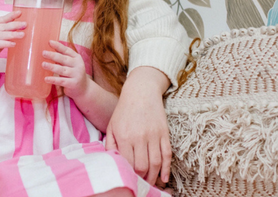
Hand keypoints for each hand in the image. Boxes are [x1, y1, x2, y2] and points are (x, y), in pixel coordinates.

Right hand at [0, 11, 24, 68]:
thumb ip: (5, 32)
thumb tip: (18, 28)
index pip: (2, 19)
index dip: (11, 15)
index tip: (20, 13)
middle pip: (3, 26)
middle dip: (15, 25)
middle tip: (24, 24)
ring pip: (1, 35)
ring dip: (12, 34)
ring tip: (22, 34)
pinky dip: (6, 43)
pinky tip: (13, 44)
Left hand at [42, 40, 88, 99]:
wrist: (84, 89)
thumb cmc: (73, 74)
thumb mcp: (71, 64)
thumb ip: (62, 58)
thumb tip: (48, 50)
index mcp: (76, 58)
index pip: (67, 50)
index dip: (58, 46)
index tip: (49, 42)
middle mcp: (77, 65)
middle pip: (64, 59)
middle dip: (53, 55)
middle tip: (44, 53)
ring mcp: (76, 75)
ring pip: (62, 70)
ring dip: (52, 67)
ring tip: (43, 64)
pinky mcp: (73, 84)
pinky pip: (61, 81)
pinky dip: (53, 79)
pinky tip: (46, 79)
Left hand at [105, 67, 171, 186]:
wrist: (141, 92)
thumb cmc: (124, 110)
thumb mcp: (112, 125)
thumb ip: (110, 144)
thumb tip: (112, 161)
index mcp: (124, 136)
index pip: (127, 163)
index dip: (128, 174)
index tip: (128, 179)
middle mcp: (139, 137)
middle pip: (142, 166)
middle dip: (141, 179)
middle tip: (140, 184)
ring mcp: (153, 135)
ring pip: (156, 163)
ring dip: (153, 177)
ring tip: (150, 183)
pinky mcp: (164, 133)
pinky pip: (167, 155)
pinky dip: (167, 168)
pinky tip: (164, 178)